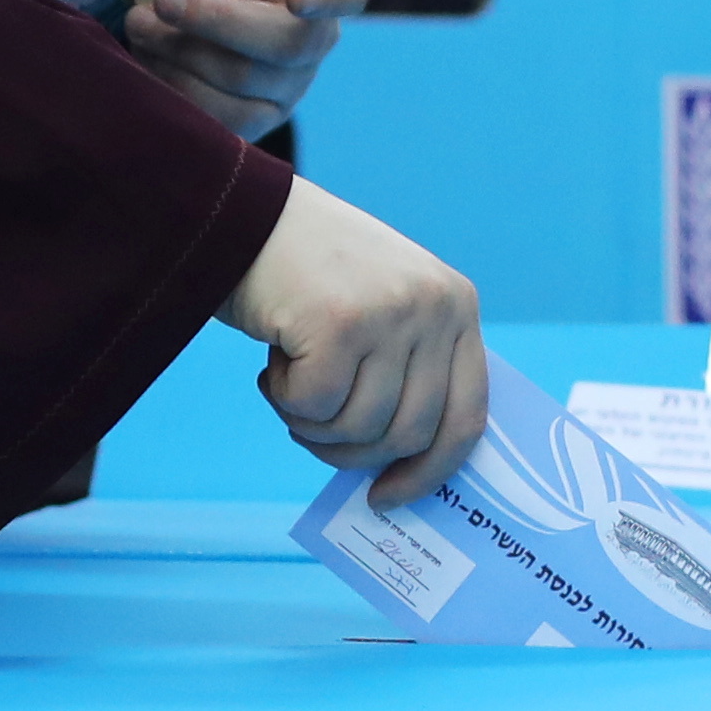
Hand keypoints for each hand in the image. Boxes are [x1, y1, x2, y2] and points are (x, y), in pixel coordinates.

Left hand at [125, 0, 370, 140]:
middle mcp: (313, 38)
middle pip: (287, 44)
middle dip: (219, 21)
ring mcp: (286, 86)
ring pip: (245, 81)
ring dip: (184, 51)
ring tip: (140, 22)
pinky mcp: (251, 120)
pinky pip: (222, 118)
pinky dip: (177, 86)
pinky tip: (149, 57)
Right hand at [215, 174, 482, 502]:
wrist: (243, 215)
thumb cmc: (308, 277)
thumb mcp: (383, 309)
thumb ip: (406, 369)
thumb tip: (404, 463)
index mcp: (456, 306)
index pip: (467, 416)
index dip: (429, 470)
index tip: (389, 495)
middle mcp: (434, 307)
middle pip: (408, 433)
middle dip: (352, 452)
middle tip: (311, 431)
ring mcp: (390, 313)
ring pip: (359, 426)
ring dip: (312, 424)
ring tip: (289, 385)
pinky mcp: (339, 322)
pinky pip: (315, 407)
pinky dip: (285, 399)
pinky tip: (274, 364)